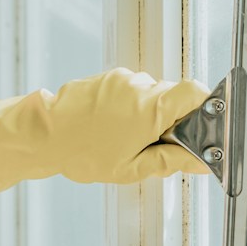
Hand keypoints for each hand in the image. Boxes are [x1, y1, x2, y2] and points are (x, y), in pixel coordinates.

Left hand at [0, 68, 211, 205]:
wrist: (41, 135)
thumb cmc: (83, 154)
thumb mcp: (131, 168)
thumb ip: (170, 162)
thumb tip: (200, 162)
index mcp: (150, 109)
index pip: (196, 92)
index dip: (205, 107)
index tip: (202, 126)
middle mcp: (139, 87)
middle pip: (174, 96)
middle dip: (172, 119)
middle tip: (155, 144)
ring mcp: (122, 79)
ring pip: (152, 94)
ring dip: (149, 114)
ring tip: (126, 138)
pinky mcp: (108, 77)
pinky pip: (133, 90)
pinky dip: (131, 107)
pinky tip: (112, 127)